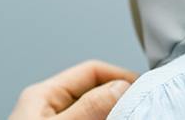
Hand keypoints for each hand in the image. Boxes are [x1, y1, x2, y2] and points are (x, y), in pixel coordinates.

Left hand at [8, 60, 139, 119]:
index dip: (119, 75)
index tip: (142, 88)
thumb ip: (89, 107)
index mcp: (42, 95)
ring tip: (133, 113)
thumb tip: (121, 87)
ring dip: (113, 111)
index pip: (90, 70)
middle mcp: (48, 108)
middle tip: (141, 104)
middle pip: (95, 90)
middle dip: (119, 96)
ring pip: (95, 110)